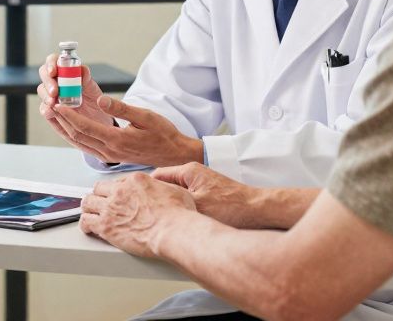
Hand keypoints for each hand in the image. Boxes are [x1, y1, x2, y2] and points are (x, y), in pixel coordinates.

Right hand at [36, 51, 108, 136]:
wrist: (97, 121)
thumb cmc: (94, 102)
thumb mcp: (93, 90)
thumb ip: (87, 80)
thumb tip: (83, 69)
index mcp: (66, 71)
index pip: (54, 61)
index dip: (51, 63)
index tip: (54, 71)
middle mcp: (56, 81)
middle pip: (44, 74)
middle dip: (48, 81)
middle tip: (55, 91)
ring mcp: (51, 96)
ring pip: (42, 90)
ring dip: (46, 95)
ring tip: (53, 102)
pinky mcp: (50, 110)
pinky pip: (44, 108)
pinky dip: (46, 109)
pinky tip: (50, 111)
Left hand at [52, 95, 202, 166]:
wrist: (173, 154)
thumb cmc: (163, 134)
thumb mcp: (146, 116)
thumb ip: (122, 108)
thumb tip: (102, 99)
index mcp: (116, 140)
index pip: (85, 127)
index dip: (69, 115)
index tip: (57, 104)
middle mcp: (109, 151)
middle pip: (77, 136)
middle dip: (61, 121)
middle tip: (49, 106)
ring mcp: (109, 156)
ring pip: (79, 142)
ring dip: (64, 129)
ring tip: (53, 115)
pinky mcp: (110, 156)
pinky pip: (86, 146)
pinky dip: (74, 135)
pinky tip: (69, 127)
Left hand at [80, 173, 196, 257]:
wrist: (172, 231)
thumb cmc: (178, 215)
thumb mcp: (174, 190)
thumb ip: (163, 187)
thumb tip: (162, 189)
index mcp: (135, 181)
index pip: (117, 182)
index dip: (115, 190)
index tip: (115, 195)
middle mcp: (120, 191)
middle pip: (99, 189)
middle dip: (98, 196)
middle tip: (98, 202)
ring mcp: (111, 208)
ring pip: (88, 203)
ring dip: (88, 207)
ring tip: (88, 212)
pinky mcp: (106, 226)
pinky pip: (86, 222)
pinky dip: (85, 224)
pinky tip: (87, 228)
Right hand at [152, 162, 267, 228]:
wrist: (258, 211)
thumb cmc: (231, 207)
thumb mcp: (196, 205)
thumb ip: (173, 202)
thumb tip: (153, 205)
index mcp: (189, 170)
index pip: (156, 176)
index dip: (143, 189)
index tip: (134, 200)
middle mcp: (194, 174)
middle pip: (165, 184)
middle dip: (154, 198)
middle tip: (142, 212)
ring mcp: (202, 184)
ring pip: (176, 193)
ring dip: (168, 204)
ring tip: (157, 218)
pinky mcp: (208, 195)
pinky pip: (186, 200)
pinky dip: (180, 208)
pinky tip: (177, 221)